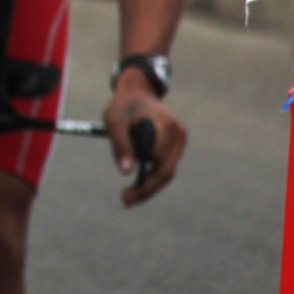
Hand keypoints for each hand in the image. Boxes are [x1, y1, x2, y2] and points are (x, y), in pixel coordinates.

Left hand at [103, 76, 185, 207]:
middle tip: (125, 201)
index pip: (158, 162)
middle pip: (166, 171)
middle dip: (146, 190)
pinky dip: (153, 176)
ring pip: (167, 171)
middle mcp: (177, 133)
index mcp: (165, 125)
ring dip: (150, 186)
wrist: (137, 92)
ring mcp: (180, 139)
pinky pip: (167, 165)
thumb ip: (120, 145)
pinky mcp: (177, 144)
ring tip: (129, 196)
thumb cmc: (123, 107)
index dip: (144, 183)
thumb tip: (125, 172)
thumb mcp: (114, 121)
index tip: (126, 195)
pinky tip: (138, 184)